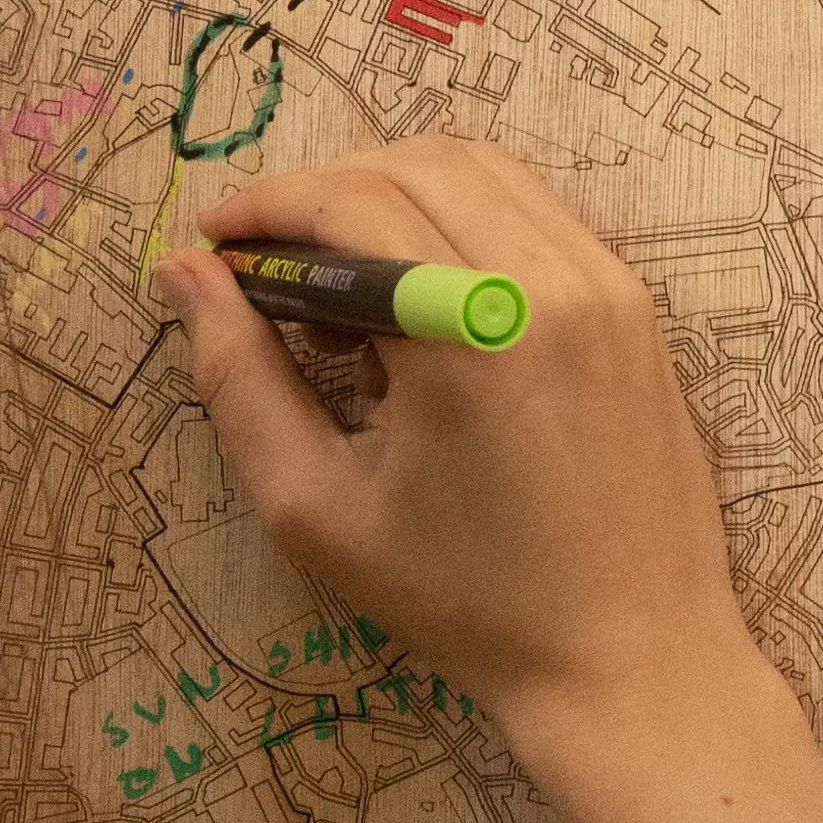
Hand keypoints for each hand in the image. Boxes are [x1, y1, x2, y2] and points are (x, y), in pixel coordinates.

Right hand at [151, 136, 757, 740]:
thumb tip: (185, 276)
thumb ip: (239, 380)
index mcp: (470, 334)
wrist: (628, 658)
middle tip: (269, 270)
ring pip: (482, 172)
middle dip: (323, 195)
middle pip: (415, 164)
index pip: (352, 202)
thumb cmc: (466, 602)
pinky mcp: (637, 306)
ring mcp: (609, 286)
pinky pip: (535, 216)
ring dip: (394, 199)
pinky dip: (463, 227)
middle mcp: (552, 284)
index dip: (267, 206)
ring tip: (347, 298)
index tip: (215, 242)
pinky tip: (426, 314)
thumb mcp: (318, 508)